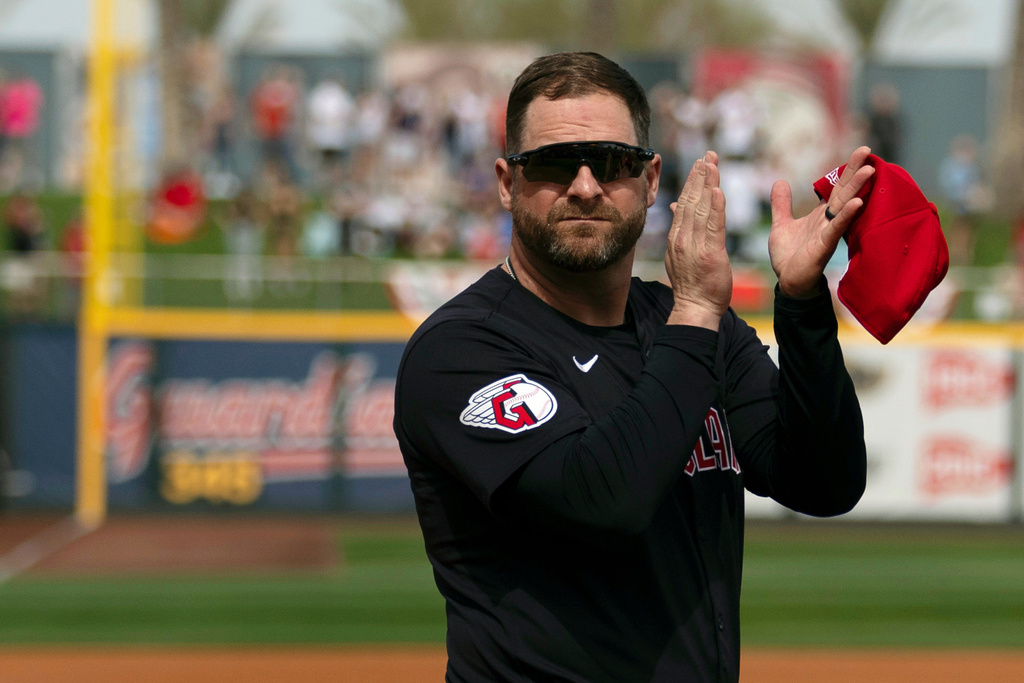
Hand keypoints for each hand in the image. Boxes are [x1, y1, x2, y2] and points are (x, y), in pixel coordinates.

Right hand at [665, 151, 730, 329]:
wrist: (695, 308)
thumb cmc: (693, 283)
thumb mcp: (680, 253)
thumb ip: (681, 229)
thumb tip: (676, 206)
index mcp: (677, 237)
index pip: (685, 203)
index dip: (693, 181)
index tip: (700, 163)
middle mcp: (683, 238)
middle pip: (692, 200)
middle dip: (700, 176)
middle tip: (708, 155)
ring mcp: (695, 245)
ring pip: (702, 209)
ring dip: (708, 184)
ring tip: (713, 164)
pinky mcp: (711, 253)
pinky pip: (714, 226)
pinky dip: (716, 206)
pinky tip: (718, 190)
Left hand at [768, 146, 875, 297]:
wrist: (788, 282)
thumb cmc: (789, 255)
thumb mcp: (781, 224)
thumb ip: (781, 204)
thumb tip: (780, 181)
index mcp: (820, 214)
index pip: (835, 187)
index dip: (846, 170)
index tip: (861, 150)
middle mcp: (828, 220)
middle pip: (843, 191)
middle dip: (854, 171)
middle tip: (867, 149)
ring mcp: (828, 232)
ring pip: (844, 206)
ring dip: (856, 188)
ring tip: (869, 169)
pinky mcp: (824, 247)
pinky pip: (836, 228)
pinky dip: (846, 215)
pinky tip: (857, 203)